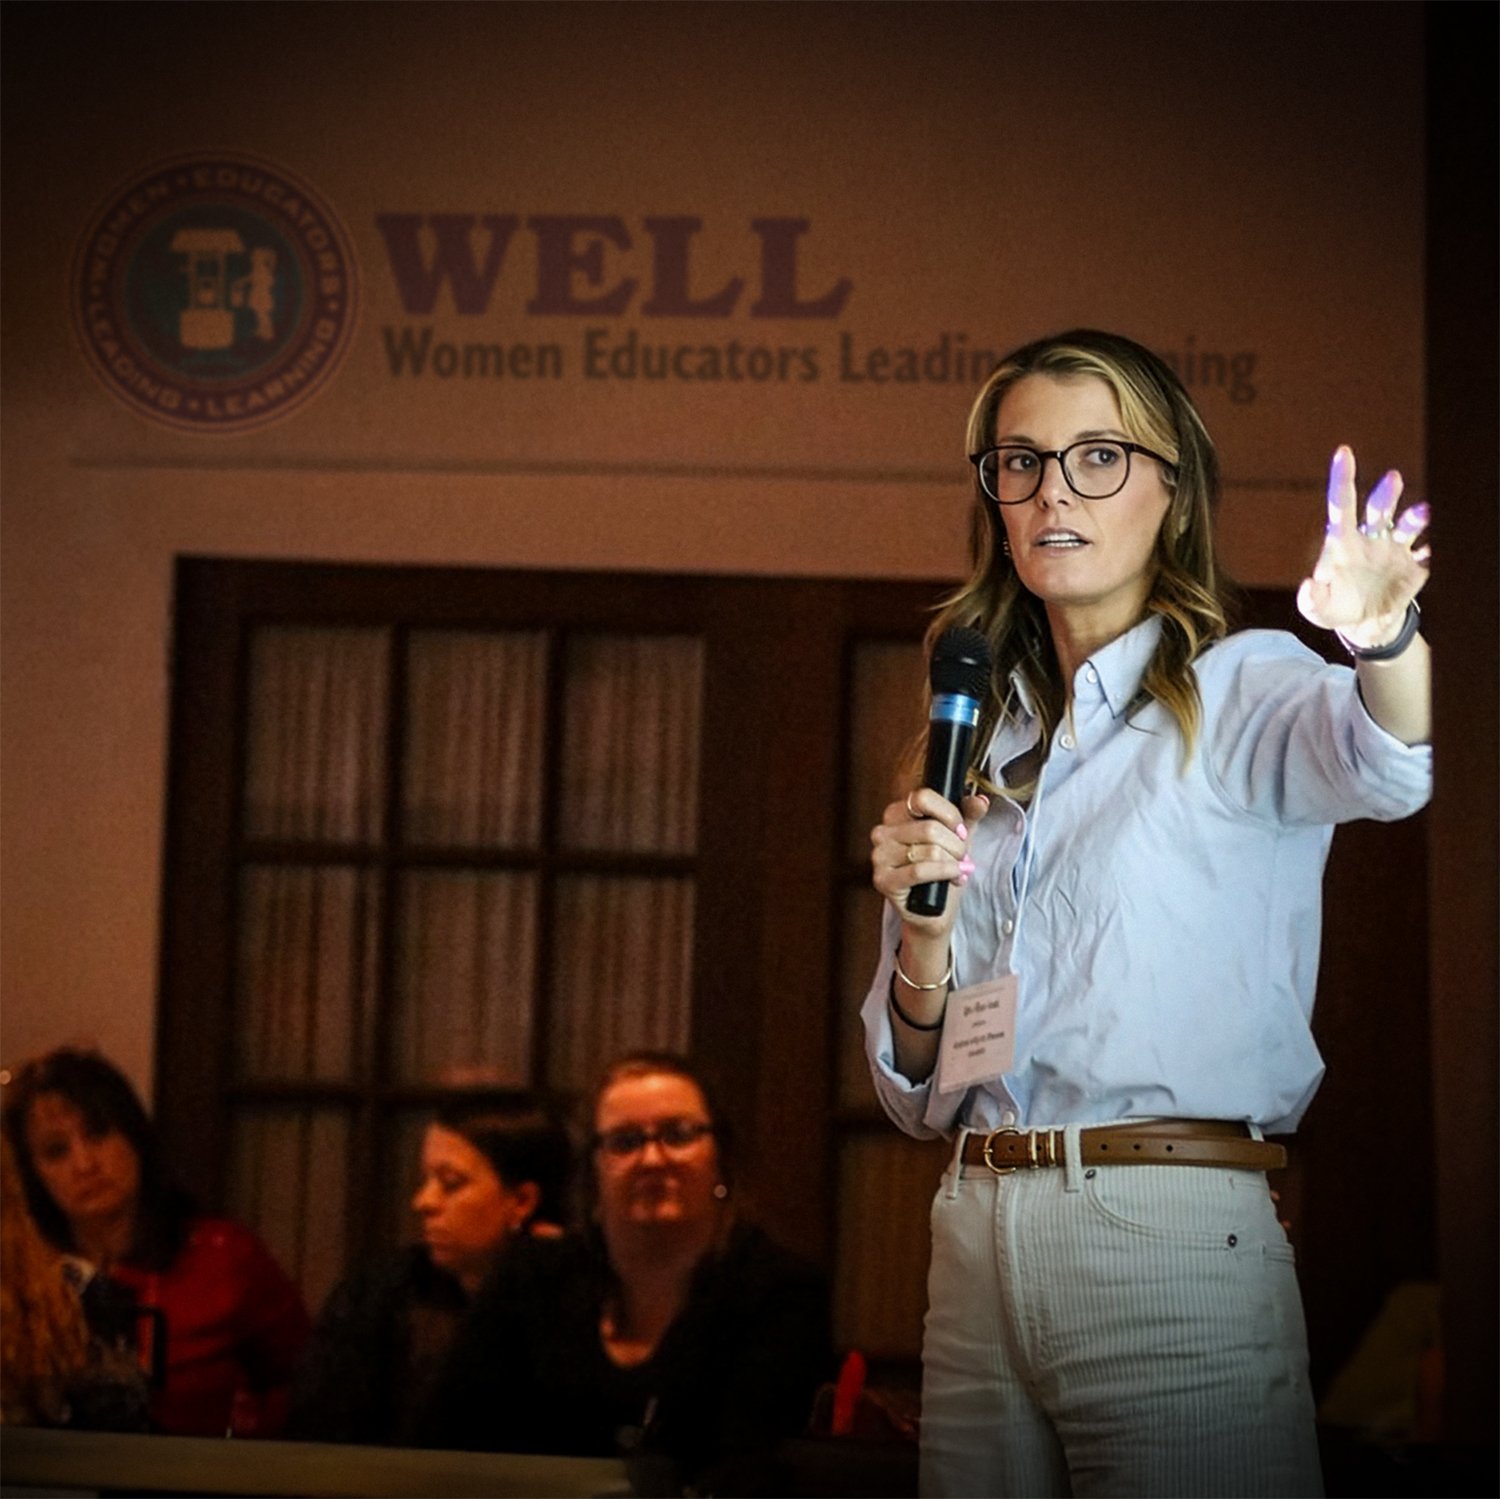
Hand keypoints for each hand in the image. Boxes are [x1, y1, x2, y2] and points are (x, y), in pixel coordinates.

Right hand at [869, 786, 989, 939]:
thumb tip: (981, 801)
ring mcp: (880, 856)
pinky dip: (944, 873)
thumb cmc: (941, 869)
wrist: (932, 909)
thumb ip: (969, 815)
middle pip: (930, 827)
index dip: (949, 814)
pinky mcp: (883, 880)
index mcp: (896, 813)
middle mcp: (882, 832)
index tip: (961, 831)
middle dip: (956, 845)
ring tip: (959, 870)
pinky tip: (956, 877)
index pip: (922, 797)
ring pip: (929, 850)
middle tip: (963, 857)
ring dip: (953, 862)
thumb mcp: (957, 837)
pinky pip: (919, 871)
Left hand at [1296, 445, 1429, 647]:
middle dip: (1386, 495)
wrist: (1365, 625)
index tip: (1344, 452)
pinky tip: (1432, 547)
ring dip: (1416, 517)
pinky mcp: (1415, 567)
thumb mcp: (1317, 610)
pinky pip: (1428, 554)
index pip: (1341, 505)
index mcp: (1343, 543)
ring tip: (1423, 512)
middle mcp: (1371, 539)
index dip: (1342, 479)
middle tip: (1392, 479)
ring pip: (1408, 526)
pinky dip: (1432, 549)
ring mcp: (1395, 551)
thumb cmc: (1336, 609)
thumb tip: (1309, 584)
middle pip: (1379, 510)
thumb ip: (1310, 599)